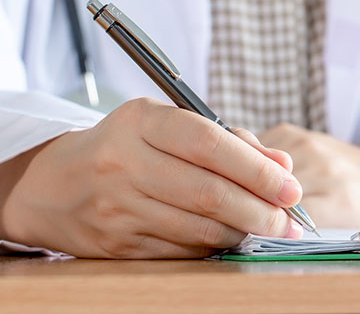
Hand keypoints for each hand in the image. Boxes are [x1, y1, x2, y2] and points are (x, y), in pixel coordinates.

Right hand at [0, 98, 305, 257]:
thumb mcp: (169, 123)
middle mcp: (125, 163)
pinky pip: (180, 251)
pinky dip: (214, 247)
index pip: (209, 143)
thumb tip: (283, 165)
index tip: (290, 186)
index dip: (256, 168)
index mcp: (141, 122)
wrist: (53, 184)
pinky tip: (233, 239)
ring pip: (197, 228)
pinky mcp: (116, 246)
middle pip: (207, 192)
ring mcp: (118, 208)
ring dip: (243, 232)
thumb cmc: (129, 145)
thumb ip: (230, 139)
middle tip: (290, 218)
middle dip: (260, 210)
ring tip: (269, 228)